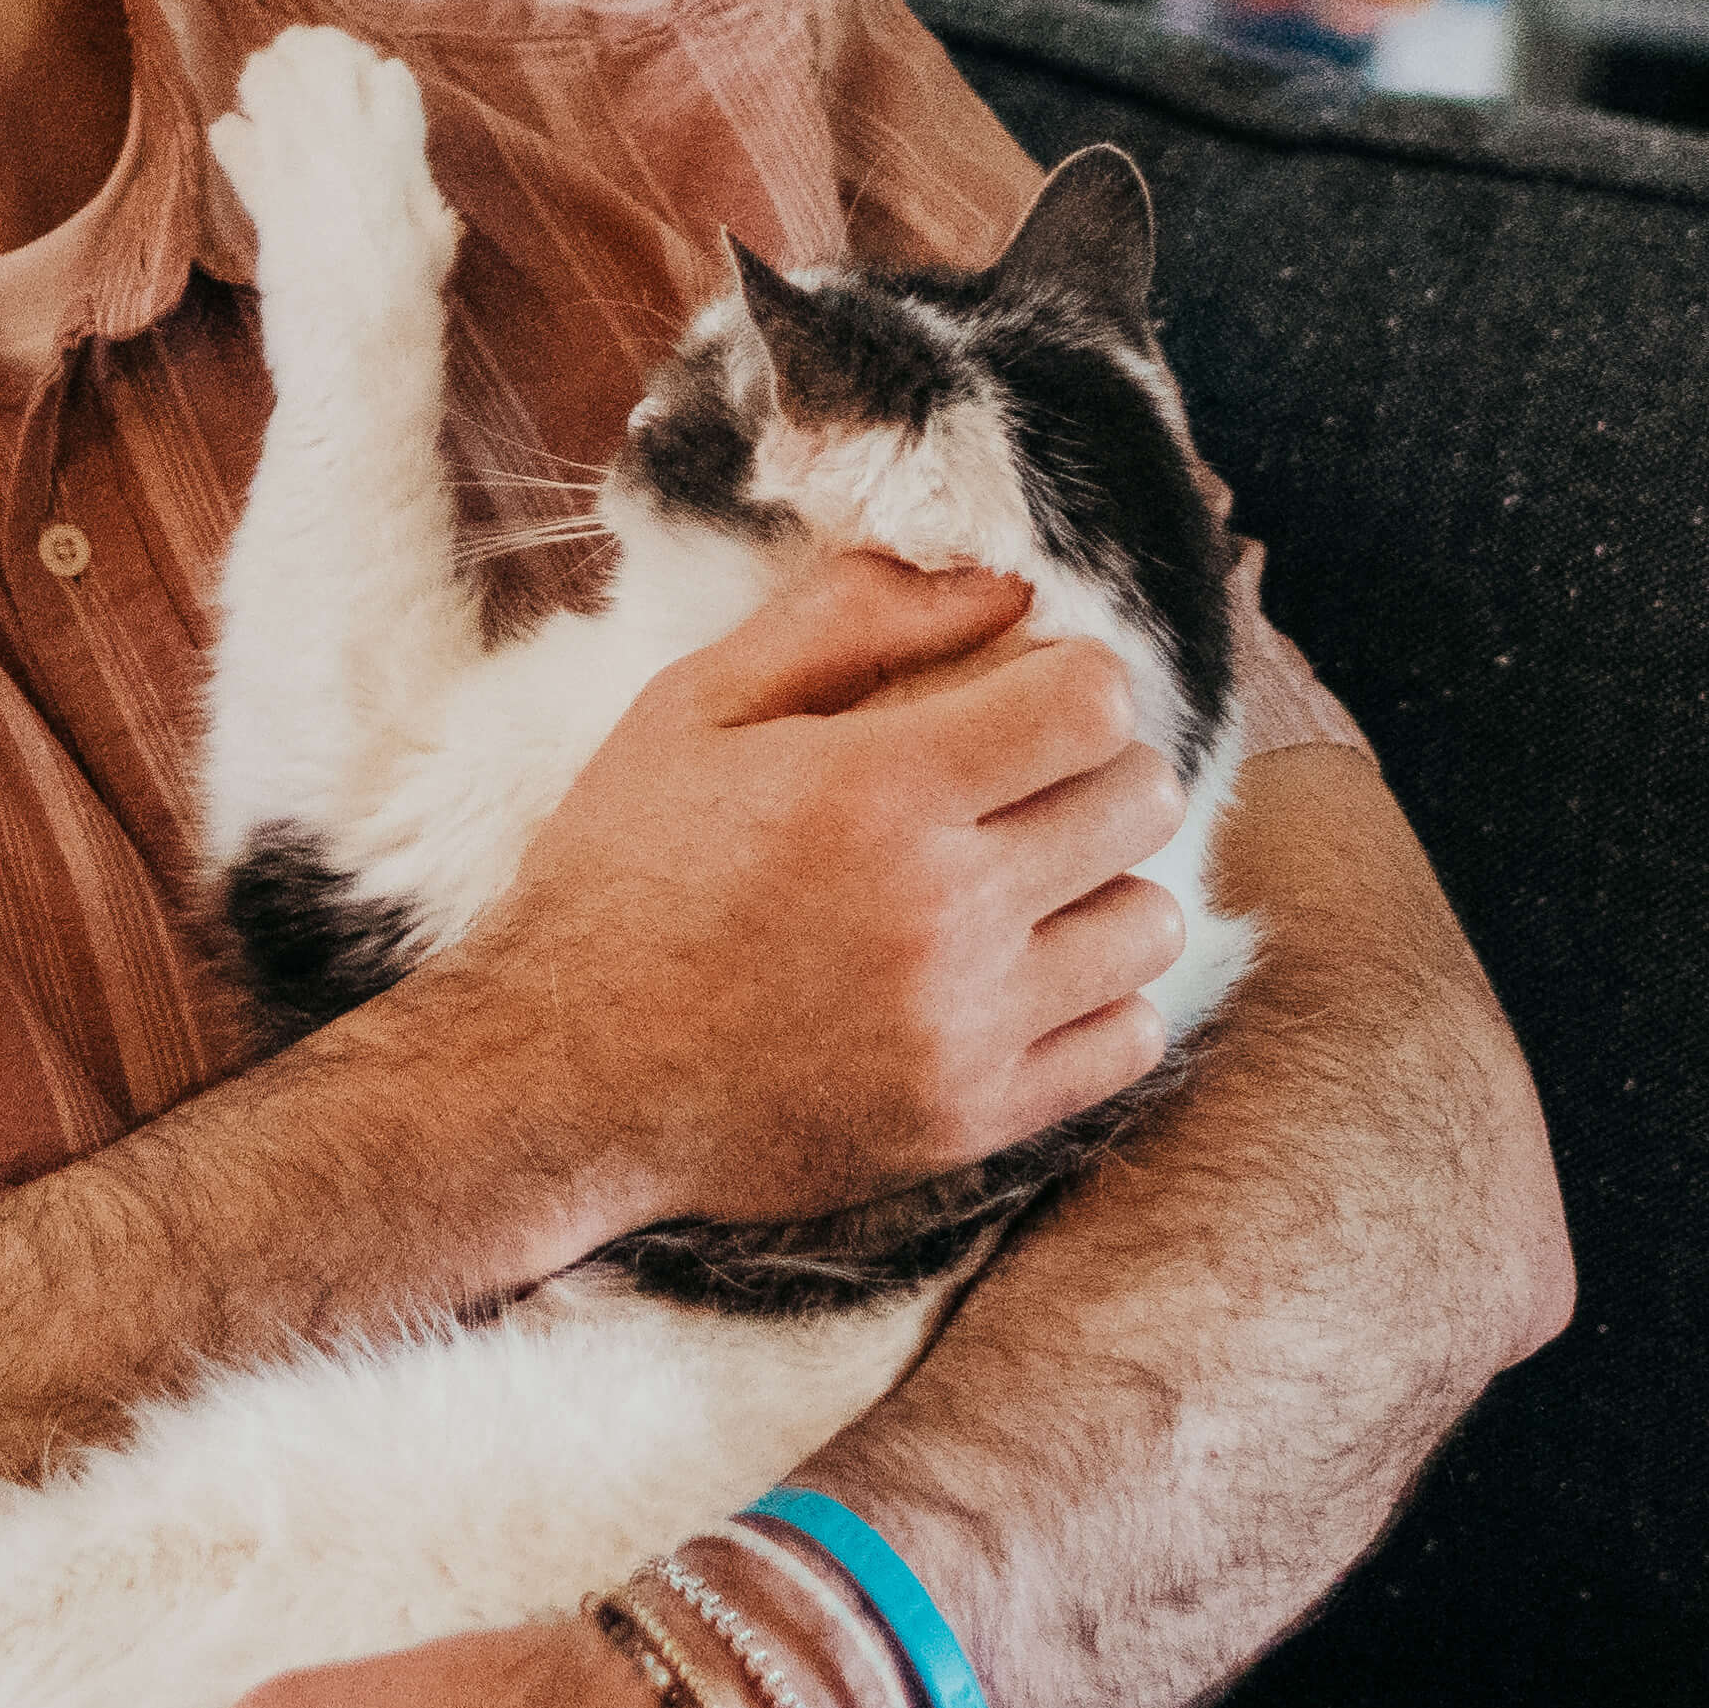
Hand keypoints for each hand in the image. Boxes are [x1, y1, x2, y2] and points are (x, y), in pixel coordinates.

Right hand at [427, 551, 1191, 1235]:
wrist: (560, 1081)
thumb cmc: (620, 876)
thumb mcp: (691, 710)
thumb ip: (844, 623)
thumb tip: (996, 586)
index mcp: (874, 792)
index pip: (1093, 702)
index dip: (1070, 683)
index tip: (1023, 701)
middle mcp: (940, 910)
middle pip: (1140, 801)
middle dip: (1095, 773)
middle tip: (1025, 788)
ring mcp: (964, 1028)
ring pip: (1148, 922)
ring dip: (1102, 888)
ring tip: (1027, 888)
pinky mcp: (971, 1120)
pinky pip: (1127, 1041)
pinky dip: (1097, 1000)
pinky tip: (1024, 979)